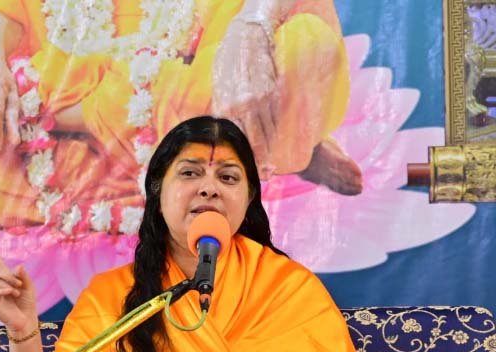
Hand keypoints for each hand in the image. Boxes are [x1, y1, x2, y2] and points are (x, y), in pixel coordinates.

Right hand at [0, 235, 36, 335]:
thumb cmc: (26, 302)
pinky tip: (11, 294)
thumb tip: (18, 266)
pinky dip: (3, 291)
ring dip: (9, 285)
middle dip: (10, 277)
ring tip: (16, 293)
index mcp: (3, 275)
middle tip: (20, 286)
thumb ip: (23, 275)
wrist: (25, 319)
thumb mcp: (28, 285)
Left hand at [212, 16, 278, 177]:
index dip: (248, 158)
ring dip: (271, 148)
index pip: (238, 141)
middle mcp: (244, 106)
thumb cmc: (229, 60)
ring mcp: (261, 100)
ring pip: (269, 132)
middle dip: (262, 160)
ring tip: (271, 163)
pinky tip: (275, 141)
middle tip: (267, 173)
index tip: (254, 170)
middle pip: (257, 142)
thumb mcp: (219, 86)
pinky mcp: (274, 92)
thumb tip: (225, 128)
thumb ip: (223, 108)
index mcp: (227, 107)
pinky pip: (276, 118)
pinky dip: (276, 131)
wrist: (248, 35)